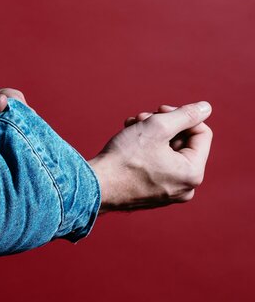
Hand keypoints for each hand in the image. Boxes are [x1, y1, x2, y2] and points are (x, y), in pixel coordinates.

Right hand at [88, 101, 212, 211]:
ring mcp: (169, 193)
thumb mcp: (158, 127)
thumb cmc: (126, 157)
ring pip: (169, 152)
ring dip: (152, 134)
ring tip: (133, 126)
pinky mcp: (153, 194)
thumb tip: (206, 107)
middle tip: (143, 117)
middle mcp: (185, 188)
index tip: (160, 110)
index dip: (183, 115)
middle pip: (183, 143)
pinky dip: (147, 149)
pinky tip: (129, 138)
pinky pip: (159, 165)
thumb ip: (185, 115)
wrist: (96, 185)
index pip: (202, 133)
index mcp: (193, 173)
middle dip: (163, 124)